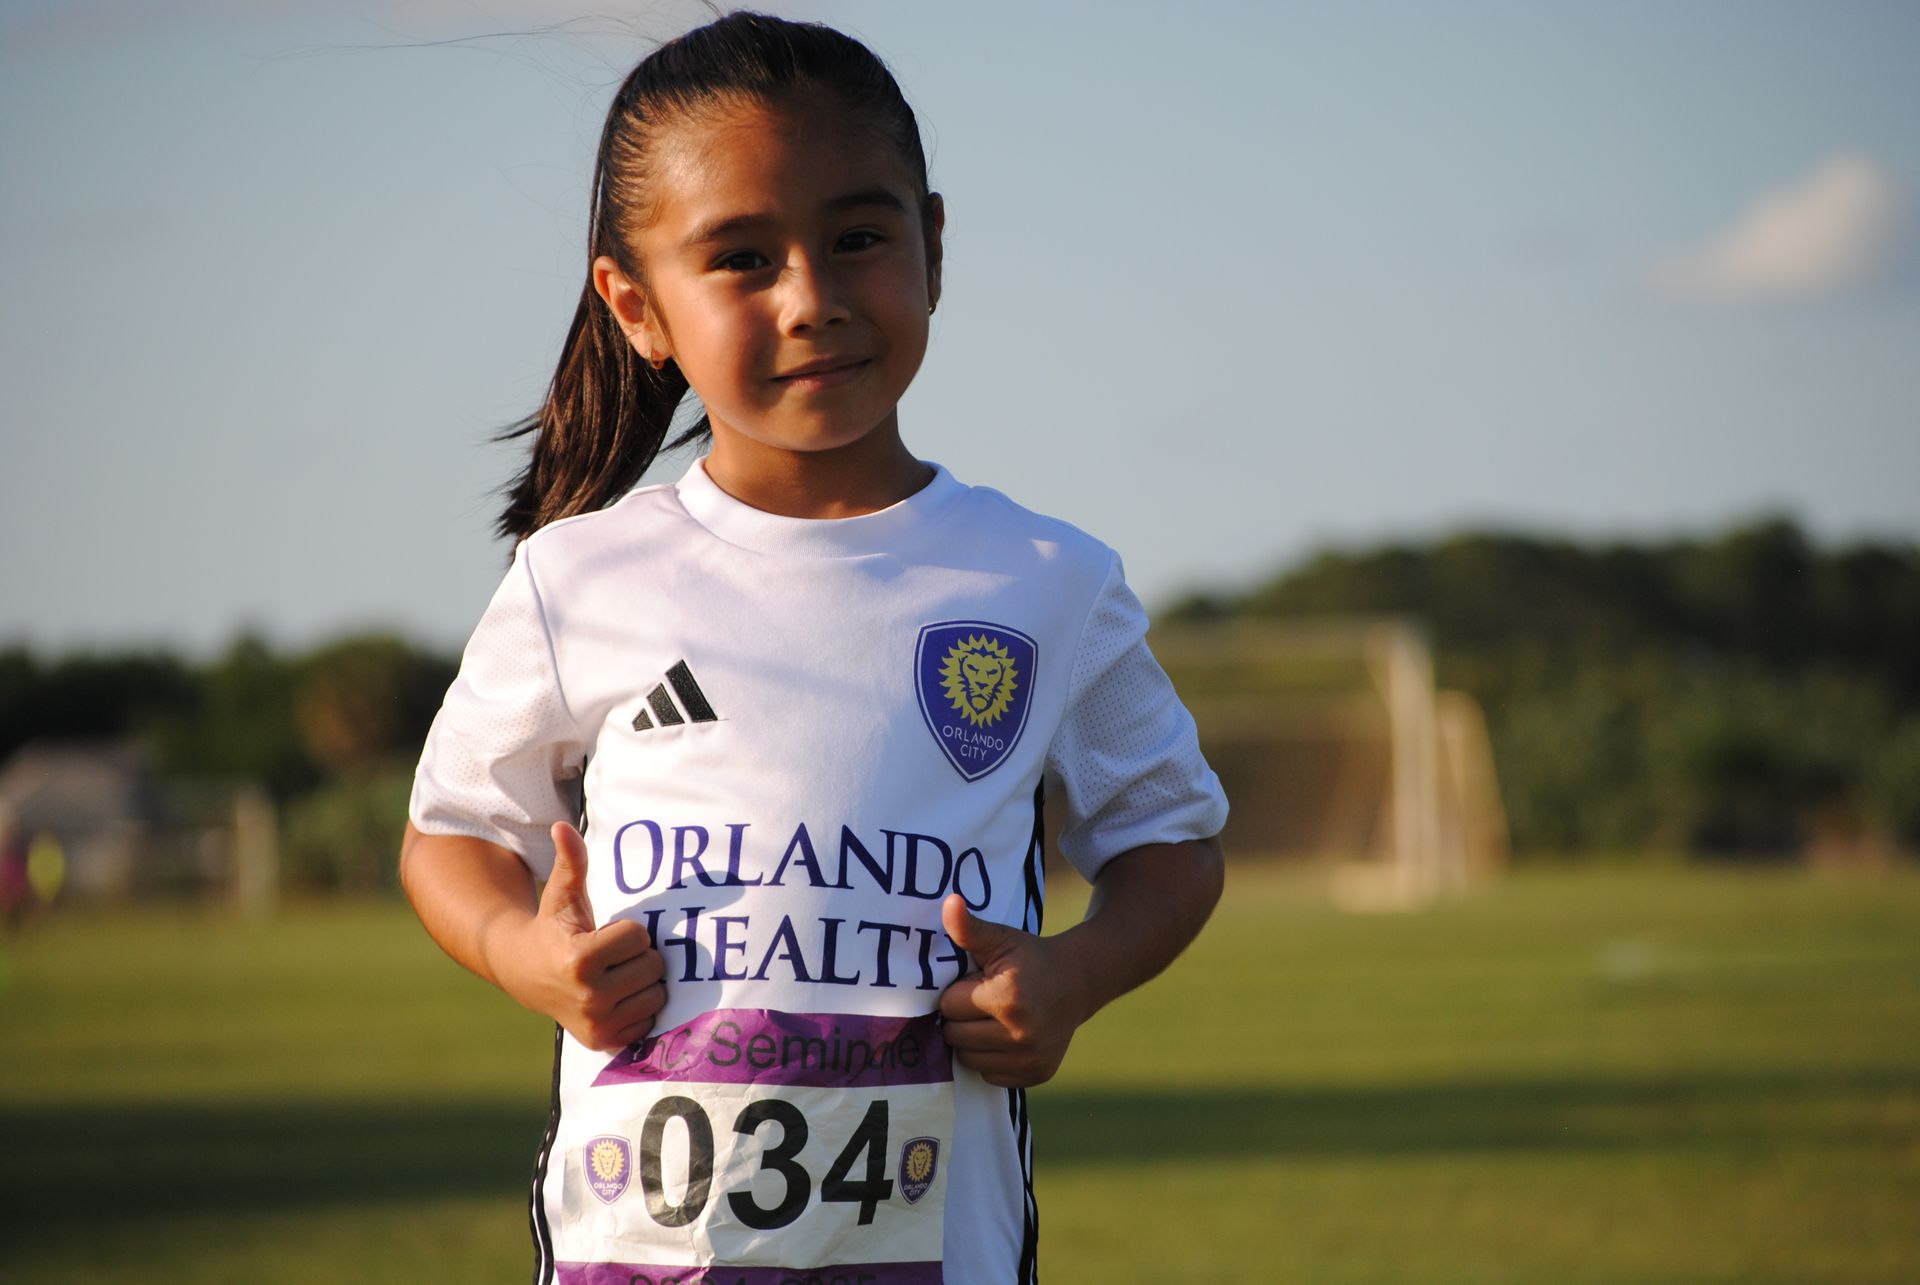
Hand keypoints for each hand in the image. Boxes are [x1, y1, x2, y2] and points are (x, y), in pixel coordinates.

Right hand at [489, 821, 666, 1051]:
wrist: (527, 975)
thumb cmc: (555, 928)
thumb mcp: (562, 895)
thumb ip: (571, 862)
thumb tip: (562, 826)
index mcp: (580, 960)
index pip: (640, 938)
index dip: (627, 931)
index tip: (603, 935)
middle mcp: (589, 998)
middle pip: (654, 967)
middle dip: (637, 956)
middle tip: (610, 956)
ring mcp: (597, 1024)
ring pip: (657, 995)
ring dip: (643, 982)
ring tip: (614, 975)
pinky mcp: (605, 1042)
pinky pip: (651, 1020)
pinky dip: (640, 1007)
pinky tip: (616, 997)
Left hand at [937, 894, 1091, 1087]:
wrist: (1078, 982)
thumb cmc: (1031, 958)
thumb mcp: (1001, 939)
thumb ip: (969, 928)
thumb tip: (949, 903)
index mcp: (1008, 998)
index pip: (948, 1007)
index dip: (957, 992)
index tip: (977, 983)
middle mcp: (1020, 1034)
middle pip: (954, 1037)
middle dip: (961, 1018)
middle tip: (983, 1002)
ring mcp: (1030, 1058)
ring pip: (968, 1060)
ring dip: (973, 1041)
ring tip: (992, 1019)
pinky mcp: (1036, 1074)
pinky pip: (989, 1075)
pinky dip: (991, 1059)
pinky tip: (1006, 1037)